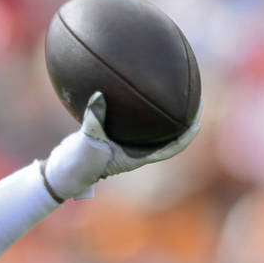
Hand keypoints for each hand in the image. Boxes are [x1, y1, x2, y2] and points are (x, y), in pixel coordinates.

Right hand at [43, 91, 201, 199]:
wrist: (65, 169)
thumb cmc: (79, 161)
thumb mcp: (88, 140)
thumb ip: (94, 118)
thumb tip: (99, 95)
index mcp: (137, 156)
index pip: (170, 148)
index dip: (186, 137)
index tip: (197, 122)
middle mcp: (136, 150)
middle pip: (168, 136)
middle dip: (182, 120)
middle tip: (195, 100)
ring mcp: (127, 145)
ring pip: (153, 130)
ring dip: (165, 116)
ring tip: (175, 94)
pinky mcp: (116, 138)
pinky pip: (134, 123)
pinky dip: (140, 111)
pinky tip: (138, 94)